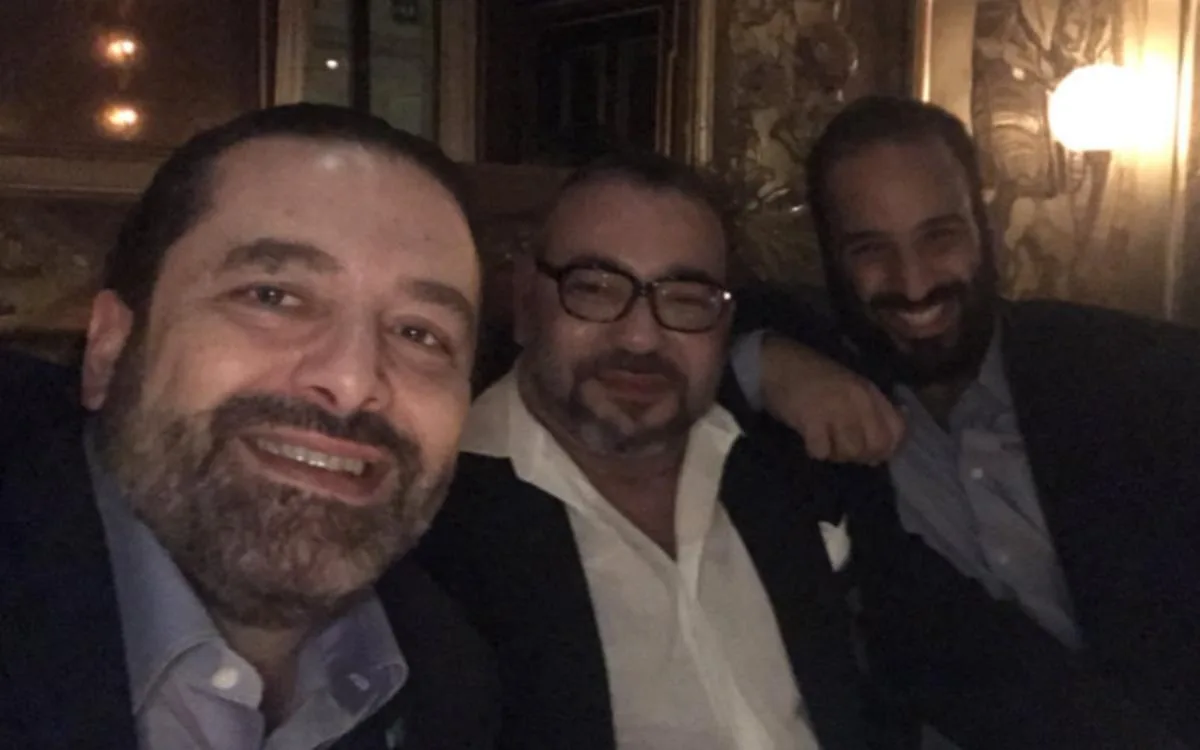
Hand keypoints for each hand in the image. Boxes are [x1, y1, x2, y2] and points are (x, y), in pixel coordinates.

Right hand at [759, 332, 904, 464]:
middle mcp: (858, 399)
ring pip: (851, 451)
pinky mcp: (812, 418)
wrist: (777, 363)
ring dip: (837, 454)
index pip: (898, 430)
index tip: (871, 452)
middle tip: (844, 448)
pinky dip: (815, 450)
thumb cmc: (814, 379)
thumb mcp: (850, 388)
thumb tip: (884, 450)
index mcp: (870, 391)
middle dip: (862, 455)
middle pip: (877, 445)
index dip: (887, 449)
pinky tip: (809, 437)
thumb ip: (869, 412)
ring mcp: (836, 408)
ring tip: (825, 441)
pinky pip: (822, 451)